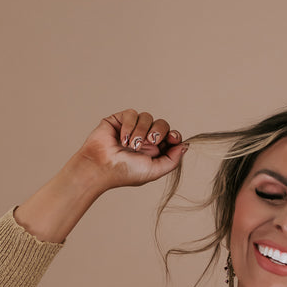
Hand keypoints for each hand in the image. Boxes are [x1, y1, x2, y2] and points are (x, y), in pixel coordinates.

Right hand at [73, 109, 187, 190]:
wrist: (101, 167)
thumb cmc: (125, 172)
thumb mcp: (154, 171)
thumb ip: (172, 160)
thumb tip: (184, 146)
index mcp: (154, 151)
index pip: (170, 136)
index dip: (174, 135)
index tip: (173, 139)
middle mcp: (144, 138)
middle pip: (162, 124)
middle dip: (159, 131)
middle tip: (150, 142)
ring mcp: (132, 128)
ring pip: (147, 117)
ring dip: (141, 131)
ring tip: (131, 145)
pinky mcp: (119, 120)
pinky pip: (132, 113)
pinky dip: (129, 126)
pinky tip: (122, 139)